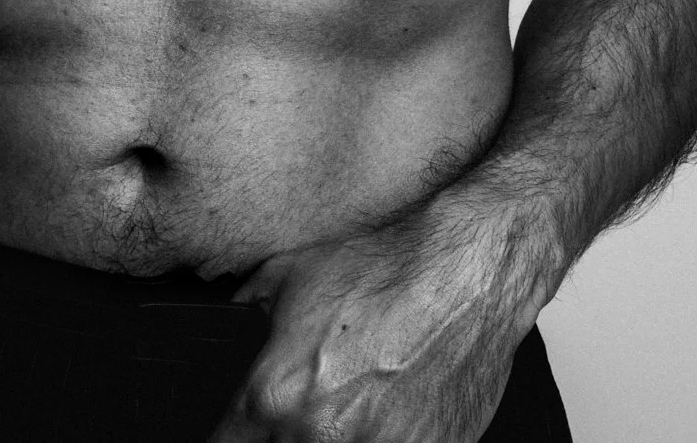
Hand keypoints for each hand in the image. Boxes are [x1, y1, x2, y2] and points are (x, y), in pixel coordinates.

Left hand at [208, 189, 542, 442]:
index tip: (240, 429)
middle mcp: (321, 439)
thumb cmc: (389, 270)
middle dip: (281, 437)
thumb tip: (231, 316)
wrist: (468, 274)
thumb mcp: (293, 274)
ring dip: (332, 441)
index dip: (228, 436)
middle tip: (302, 412)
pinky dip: (383, 439)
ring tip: (348, 413)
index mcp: (276, 396)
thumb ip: (247, 307)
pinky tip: (387, 416)